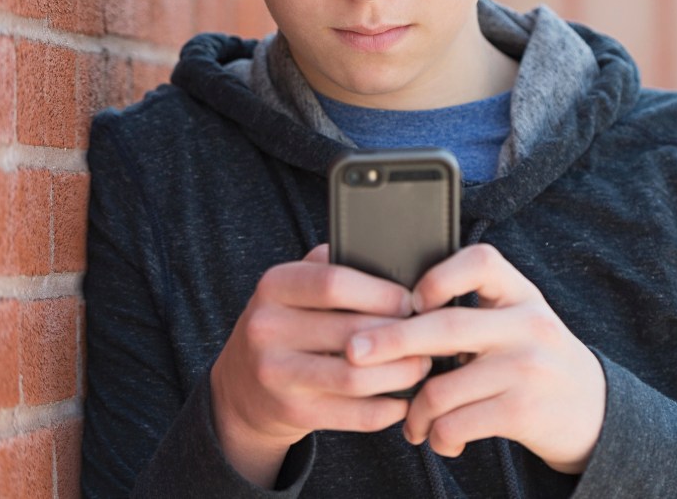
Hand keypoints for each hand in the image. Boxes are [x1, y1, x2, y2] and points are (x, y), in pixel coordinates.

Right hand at [210, 244, 428, 486]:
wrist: (243, 385)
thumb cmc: (291, 323)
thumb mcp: (298, 286)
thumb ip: (336, 266)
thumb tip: (401, 261)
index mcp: (274, 285)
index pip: (335, 283)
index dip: (382, 293)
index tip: (414, 301)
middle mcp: (266, 328)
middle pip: (352, 332)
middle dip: (402, 336)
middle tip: (433, 336)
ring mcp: (275, 375)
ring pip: (357, 377)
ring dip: (402, 373)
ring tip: (423, 364)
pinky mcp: (292, 412)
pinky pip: (354, 415)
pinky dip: (389, 408)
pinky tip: (405, 399)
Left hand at [345, 244, 605, 473]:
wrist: (594, 411)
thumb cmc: (536, 362)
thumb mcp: (519, 321)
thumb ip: (477, 310)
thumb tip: (397, 311)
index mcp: (521, 294)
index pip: (481, 261)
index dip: (439, 274)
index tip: (410, 298)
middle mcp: (528, 325)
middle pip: (446, 326)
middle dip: (391, 340)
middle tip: (353, 352)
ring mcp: (527, 369)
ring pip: (442, 388)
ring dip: (414, 413)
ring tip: (412, 423)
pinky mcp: (523, 411)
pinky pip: (456, 424)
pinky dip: (438, 437)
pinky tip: (440, 439)